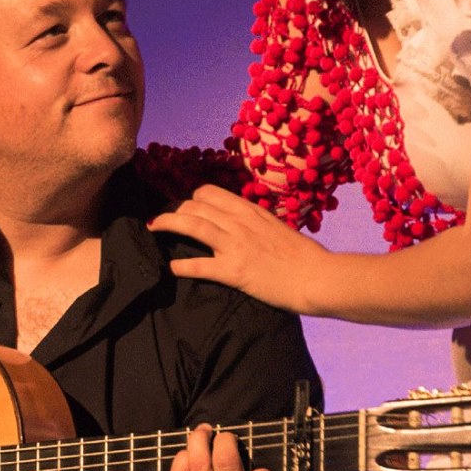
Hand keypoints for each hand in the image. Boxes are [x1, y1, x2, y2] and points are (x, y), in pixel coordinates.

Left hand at [149, 185, 332, 313]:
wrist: (318, 277)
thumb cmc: (305, 257)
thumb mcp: (278, 229)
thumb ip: (258, 224)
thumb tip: (245, 226)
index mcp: (250, 211)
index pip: (210, 193)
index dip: (192, 199)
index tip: (185, 208)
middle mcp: (240, 223)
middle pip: (195, 206)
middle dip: (174, 211)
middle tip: (163, 221)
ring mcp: (235, 245)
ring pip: (191, 225)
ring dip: (166, 225)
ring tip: (152, 229)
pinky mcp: (234, 271)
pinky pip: (199, 265)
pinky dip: (180, 265)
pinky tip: (170, 267)